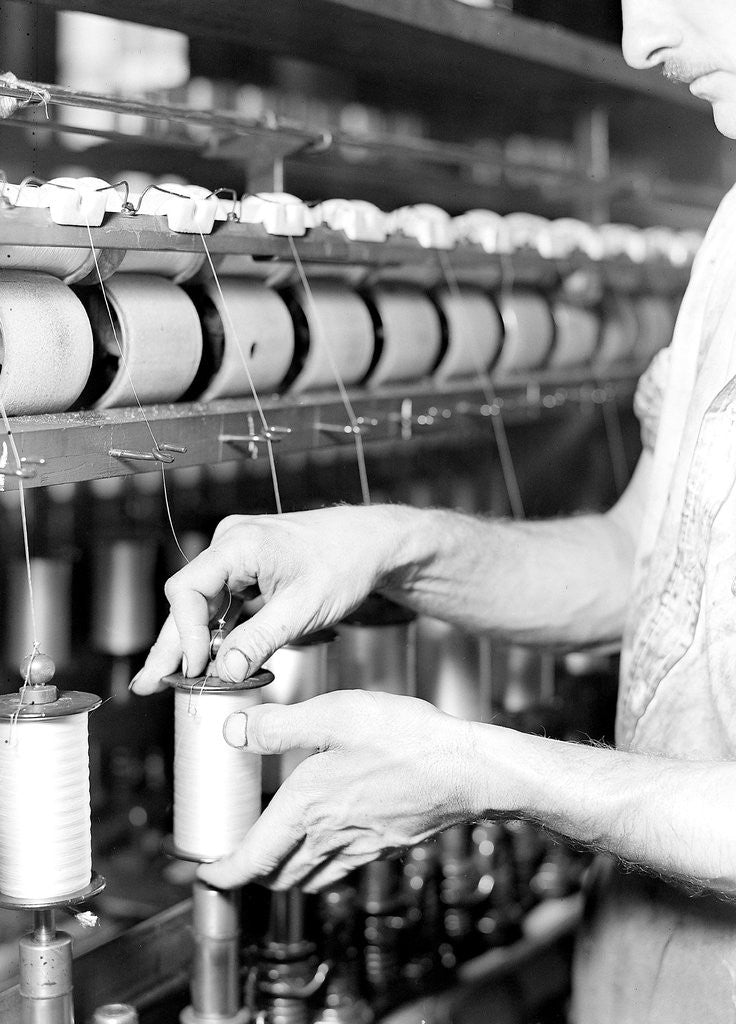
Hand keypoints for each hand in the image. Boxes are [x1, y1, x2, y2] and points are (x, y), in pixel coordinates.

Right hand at [131, 505, 418, 693]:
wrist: (373, 542)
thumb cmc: (345, 563)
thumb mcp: (304, 609)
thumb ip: (260, 639)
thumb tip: (224, 670)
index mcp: (239, 543)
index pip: (188, 590)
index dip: (184, 634)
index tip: (194, 670)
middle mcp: (230, 542)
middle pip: (188, 599)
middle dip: (171, 645)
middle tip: (148, 684)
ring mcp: (237, 553)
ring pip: (203, 604)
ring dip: (191, 642)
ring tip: (167, 680)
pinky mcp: (247, 566)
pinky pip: (222, 601)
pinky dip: (214, 631)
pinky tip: (203, 660)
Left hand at [197, 689, 480, 891]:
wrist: (468, 769)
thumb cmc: (408, 739)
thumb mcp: (336, 714)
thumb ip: (282, 726)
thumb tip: (236, 733)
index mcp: (308, 806)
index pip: (252, 860)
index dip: (222, 873)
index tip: (206, 872)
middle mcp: (330, 835)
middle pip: (277, 876)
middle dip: (250, 874)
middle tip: (235, 857)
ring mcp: (361, 846)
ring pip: (309, 877)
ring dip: (283, 873)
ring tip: (274, 850)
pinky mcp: (386, 845)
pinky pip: (341, 869)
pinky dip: (320, 866)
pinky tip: (327, 839)